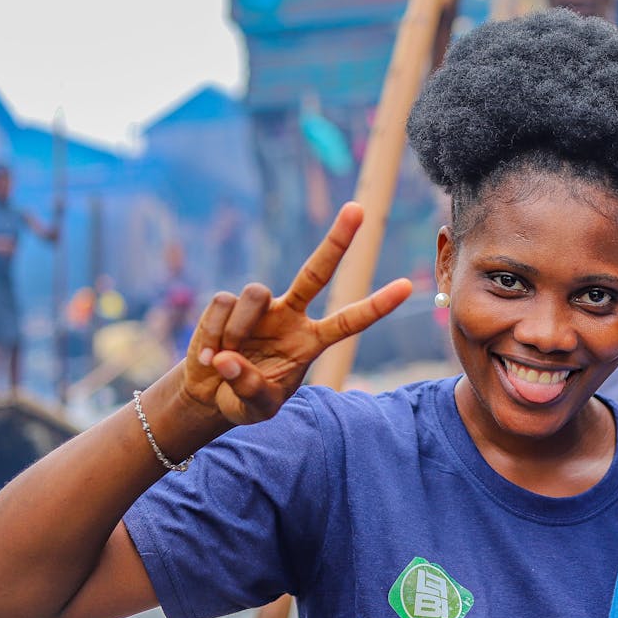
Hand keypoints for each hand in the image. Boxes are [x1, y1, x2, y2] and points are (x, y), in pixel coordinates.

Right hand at [182, 202, 412, 425]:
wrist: (209, 395)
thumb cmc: (243, 399)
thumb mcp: (256, 408)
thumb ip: (251, 389)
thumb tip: (229, 360)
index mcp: (311, 341)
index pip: (350, 321)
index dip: (377, 305)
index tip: (407, 286)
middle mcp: (291, 316)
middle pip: (317, 272)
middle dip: (337, 240)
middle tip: (357, 209)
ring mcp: (262, 307)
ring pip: (255, 292)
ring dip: (239, 326)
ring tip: (226, 356)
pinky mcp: (228, 304)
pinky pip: (223, 303)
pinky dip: (214, 331)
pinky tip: (210, 353)